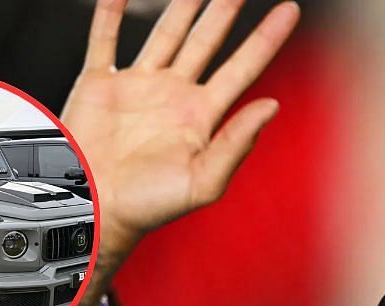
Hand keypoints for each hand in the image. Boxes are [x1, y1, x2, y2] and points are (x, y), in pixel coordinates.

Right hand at [62, 0, 299, 257]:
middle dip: (225, 10)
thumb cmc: (149, 206)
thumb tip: (271, 105)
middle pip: (207, 41)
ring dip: (182, 5)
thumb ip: (237, 143)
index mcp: (202, 117)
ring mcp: (138, 87)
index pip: (243, 68)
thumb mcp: (204, 181)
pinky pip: (105, 39)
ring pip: (166, 33)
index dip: (266, 38)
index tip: (289, 10)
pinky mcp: (100, 84)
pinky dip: (110, 13)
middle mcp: (174, 96)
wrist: (95, 208)